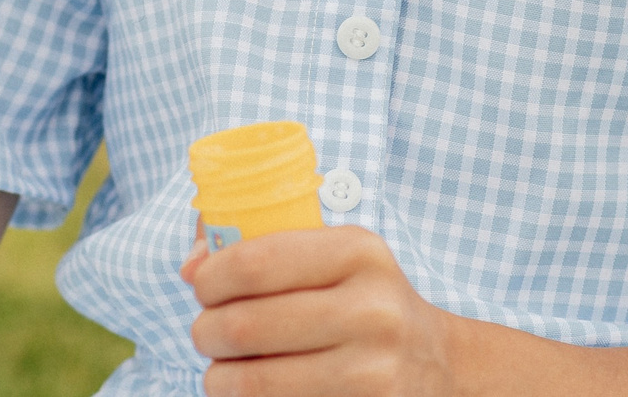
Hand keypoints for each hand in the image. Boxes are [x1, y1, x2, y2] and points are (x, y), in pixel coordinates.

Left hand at [182, 225, 458, 396]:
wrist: (437, 365)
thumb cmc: (363, 300)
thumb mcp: (333, 256)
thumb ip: (258, 245)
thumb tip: (190, 269)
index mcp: (359, 253)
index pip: (254, 263)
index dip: (211, 279)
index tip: (202, 288)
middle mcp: (372, 310)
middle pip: (245, 325)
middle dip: (206, 332)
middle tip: (205, 334)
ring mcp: (373, 371)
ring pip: (253, 381)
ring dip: (219, 378)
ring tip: (222, 371)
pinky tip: (256, 392)